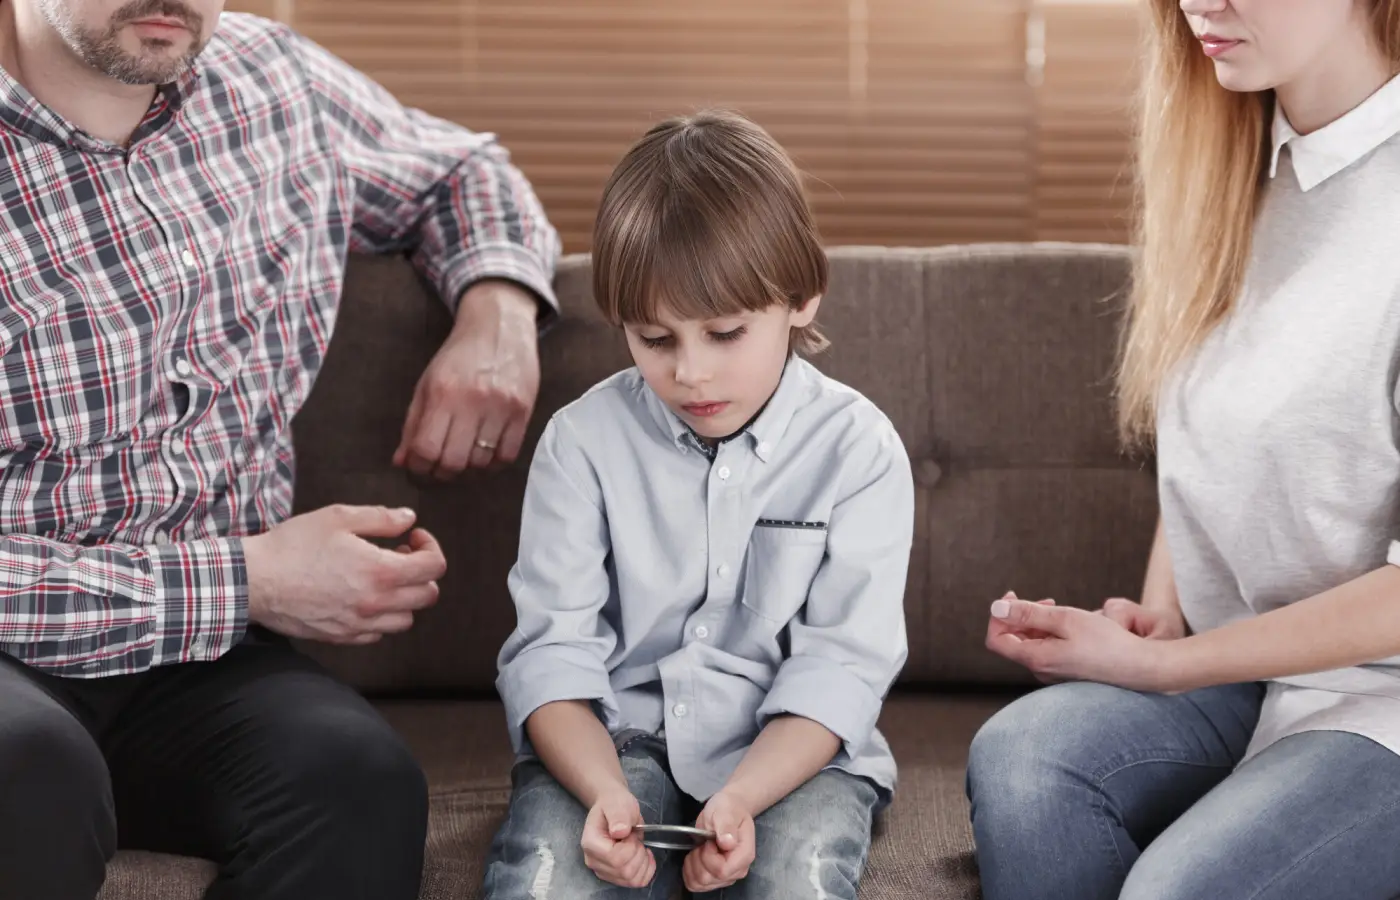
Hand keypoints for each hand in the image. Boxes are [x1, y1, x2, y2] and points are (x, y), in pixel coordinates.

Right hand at [244, 505, 445, 643]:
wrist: (254, 581)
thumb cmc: (293, 546)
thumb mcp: (338, 518)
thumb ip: (381, 518)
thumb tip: (408, 519)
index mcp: (381, 572)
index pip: (434, 567)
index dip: (430, 547)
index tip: (413, 537)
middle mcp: (376, 603)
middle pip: (428, 596)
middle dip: (422, 572)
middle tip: (399, 555)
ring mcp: (359, 624)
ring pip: (407, 619)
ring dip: (405, 597)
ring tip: (383, 577)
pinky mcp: (342, 637)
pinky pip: (378, 633)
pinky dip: (381, 617)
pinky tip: (364, 597)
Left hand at [394, 280, 539, 479]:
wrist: (499, 326)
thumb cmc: (459, 356)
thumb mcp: (427, 383)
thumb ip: (413, 424)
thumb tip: (402, 462)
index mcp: (443, 393)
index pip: (426, 449)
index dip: (418, 468)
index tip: (418, 468)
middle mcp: (473, 402)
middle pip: (453, 462)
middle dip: (442, 473)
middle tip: (439, 468)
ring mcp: (501, 408)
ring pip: (481, 463)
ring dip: (468, 469)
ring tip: (463, 458)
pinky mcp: (523, 412)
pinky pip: (507, 456)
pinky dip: (493, 464)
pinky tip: (485, 454)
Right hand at [580, 790, 654, 888]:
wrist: (612, 806)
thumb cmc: (614, 804)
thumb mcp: (617, 804)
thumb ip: (618, 815)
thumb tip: (619, 831)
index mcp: (590, 842)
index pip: (615, 858)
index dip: (630, 846)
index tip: (630, 833)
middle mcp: (593, 860)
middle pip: (624, 871)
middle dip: (638, 853)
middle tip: (634, 837)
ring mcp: (603, 870)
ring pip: (631, 879)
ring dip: (643, 862)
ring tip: (638, 845)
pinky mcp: (613, 875)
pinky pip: (635, 882)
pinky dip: (647, 871)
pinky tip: (645, 856)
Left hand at [684, 791, 755, 893]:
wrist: (730, 810)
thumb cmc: (728, 809)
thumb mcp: (726, 811)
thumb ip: (726, 826)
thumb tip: (728, 843)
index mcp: (744, 855)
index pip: (722, 870)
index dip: (708, 857)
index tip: (707, 841)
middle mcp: (738, 870)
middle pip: (709, 879)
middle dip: (698, 859)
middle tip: (702, 842)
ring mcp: (727, 877)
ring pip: (701, 884)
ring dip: (692, 865)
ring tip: (699, 848)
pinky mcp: (716, 878)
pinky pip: (696, 885)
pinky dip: (689, 872)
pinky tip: (694, 857)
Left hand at [986, 596, 1174, 691]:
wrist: (1140, 668)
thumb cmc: (1107, 642)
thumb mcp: (1066, 619)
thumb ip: (1028, 613)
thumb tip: (995, 608)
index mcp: (1036, 658)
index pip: (995, 640)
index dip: (998, 616)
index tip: (1014, 597)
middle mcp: (1041, 670)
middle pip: (1013, 640)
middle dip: (1021, 615)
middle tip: (1046, 600)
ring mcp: (1053, 673)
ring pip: (1031, 643)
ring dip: (1038, 622)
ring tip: (1060, 608)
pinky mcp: (1066, 671)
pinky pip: (1046, 649)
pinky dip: (1050, 632)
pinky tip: (1070, 623)